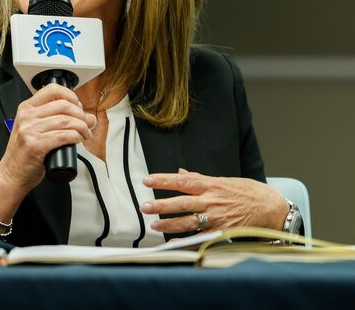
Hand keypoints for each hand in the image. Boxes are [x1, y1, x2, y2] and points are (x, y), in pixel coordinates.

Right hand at [0, 83, 95, 194]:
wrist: (11, 175)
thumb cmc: (24, 154)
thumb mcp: (36, 131)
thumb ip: (59, 121)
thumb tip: (89, 117)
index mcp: (26, 108)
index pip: (52, 90)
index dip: (71, 96)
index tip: (78, 106)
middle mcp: (27, 117)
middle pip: (63, 105)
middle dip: (81, 114)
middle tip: (85, 124)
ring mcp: (30, 130)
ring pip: (66, 121)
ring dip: (82, 127)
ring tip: (85, 134)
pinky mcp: (36, 145)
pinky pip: (64, 135)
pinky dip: (76, 137)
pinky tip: (77, 140)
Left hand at [140, 169, 289, 233]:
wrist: (271, 207)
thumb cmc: (247, 192)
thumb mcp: (224, 180)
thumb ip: (200, 179)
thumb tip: (180, 172)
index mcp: (210, 185)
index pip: (182, 180)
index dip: (163, 180)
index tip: (147, 180)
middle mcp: (212, 201)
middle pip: (182, 202)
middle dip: (161, 205)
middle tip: (144, 207)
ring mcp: (217, 217)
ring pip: (189, 221)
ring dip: (170, 224)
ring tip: (154, 225)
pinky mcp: (223, 231)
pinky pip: (201, 237)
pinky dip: (186, 241)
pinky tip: (173, 243)